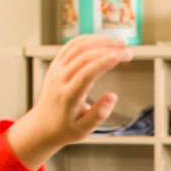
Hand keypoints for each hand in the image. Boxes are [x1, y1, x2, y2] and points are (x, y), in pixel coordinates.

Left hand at [6, 36, 132, 168]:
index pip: (86, 74)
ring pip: (78, 46)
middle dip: (109, 50)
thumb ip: (99, 114)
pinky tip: (103, 41)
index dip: (105, 62)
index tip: (121, 56)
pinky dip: (89, 40)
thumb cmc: (64, 129)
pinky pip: (72, 46)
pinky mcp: (56, 64)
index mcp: (67, 96)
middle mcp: (59, 79)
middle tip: (128, 52)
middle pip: (84, 56)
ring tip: (120, 43)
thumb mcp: (83, 130)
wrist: (41, 126)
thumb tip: (113, 96)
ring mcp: (56, 69)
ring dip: (100, 41)